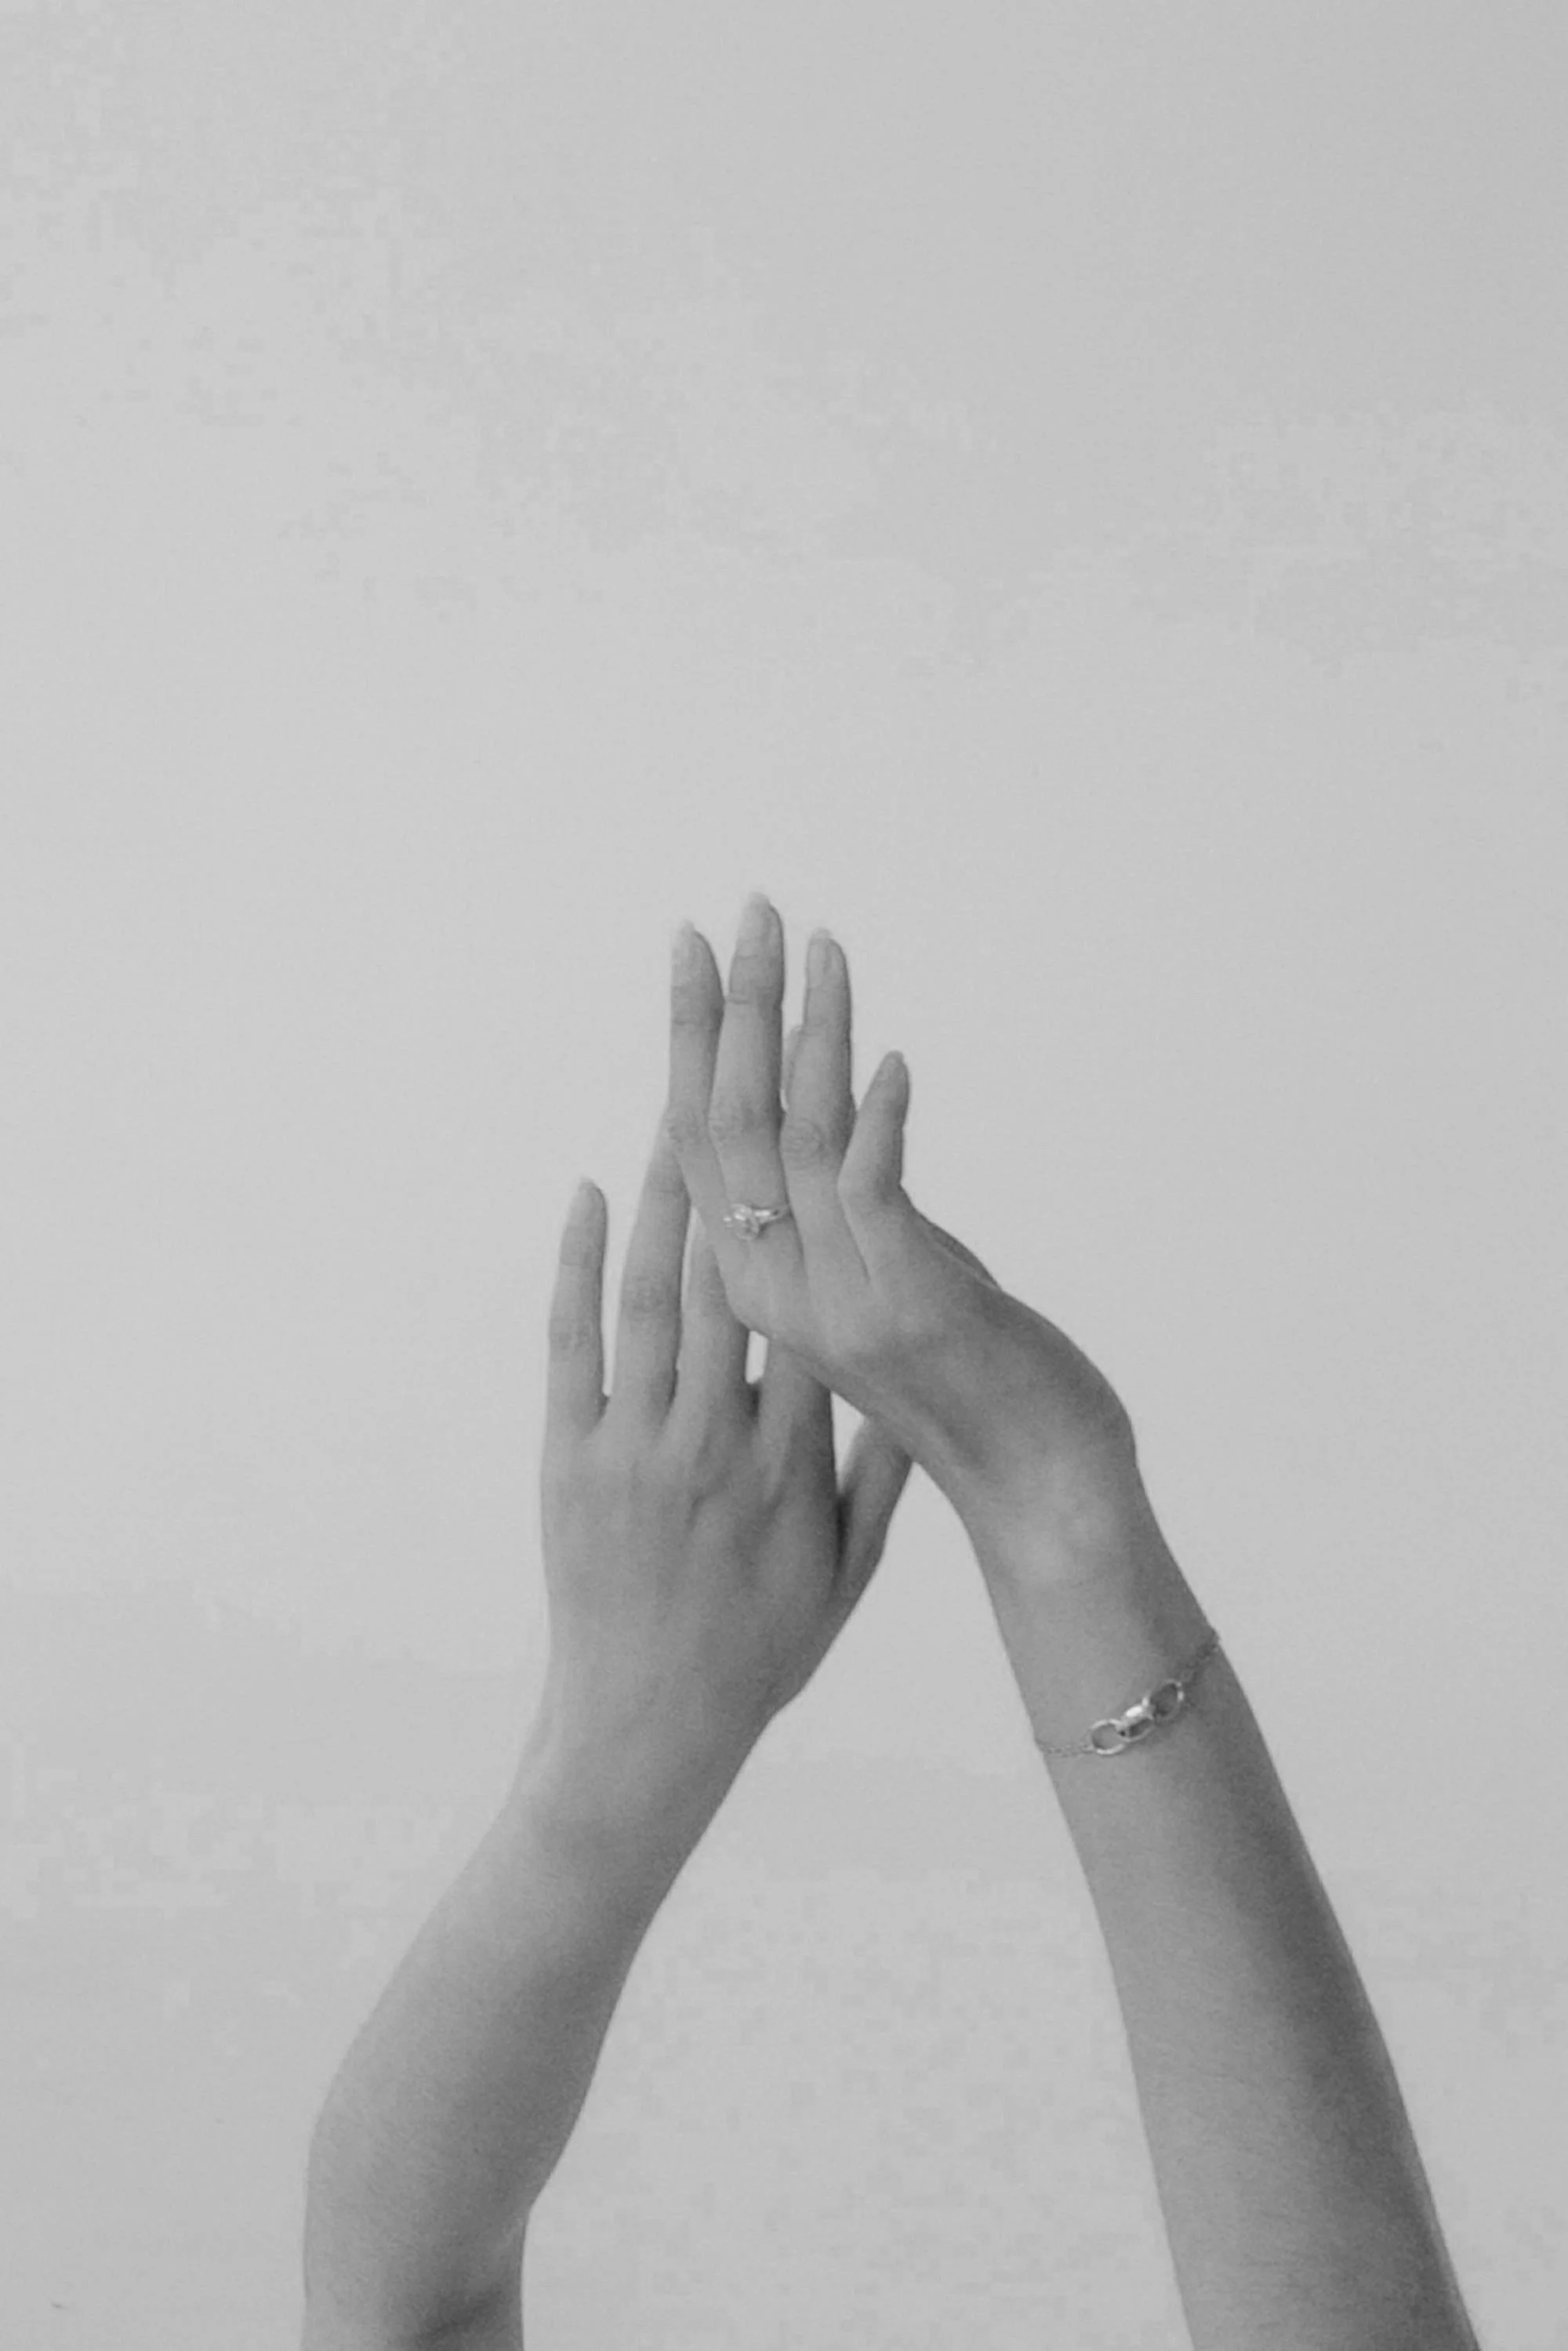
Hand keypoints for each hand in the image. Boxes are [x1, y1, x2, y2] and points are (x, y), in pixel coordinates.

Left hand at [537, 1080, 915, 1789]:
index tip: (848, 1116)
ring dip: (674, 1182)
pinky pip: (573, 1344)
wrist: (648, 1730)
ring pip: (660, 1289)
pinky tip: (589, 1189)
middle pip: (740, 1264)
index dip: (836, 1208)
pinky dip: (578, 1264)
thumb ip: (879, 1476)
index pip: (818, 1304)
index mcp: (796, 1458)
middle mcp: (718, 1435)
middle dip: (754, 1159)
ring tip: (683, 1085)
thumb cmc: (760, 1654)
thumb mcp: (850, 1574)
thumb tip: (905, 1383)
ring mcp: (636, 1443)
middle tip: (758, 1054)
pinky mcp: (567, 1460)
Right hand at [663, 895, 1150, 1573]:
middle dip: (731, 1007)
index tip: (693, 953)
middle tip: (740, 911)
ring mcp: (839, 1301)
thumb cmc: (970, 1394)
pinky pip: (875, 1192)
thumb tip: (850, 1121)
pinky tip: (891, 1060)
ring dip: (809, 1034)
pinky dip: (882, 1120)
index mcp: (760, 1285)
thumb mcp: (888, 1287)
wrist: (1036, 1492)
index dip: (690, 1040)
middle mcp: (779, 1290)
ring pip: (797, 1139)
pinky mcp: (908, 1306)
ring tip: (817, 945)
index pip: (701, 1139)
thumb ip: (854, 1219)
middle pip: (729, 1122)